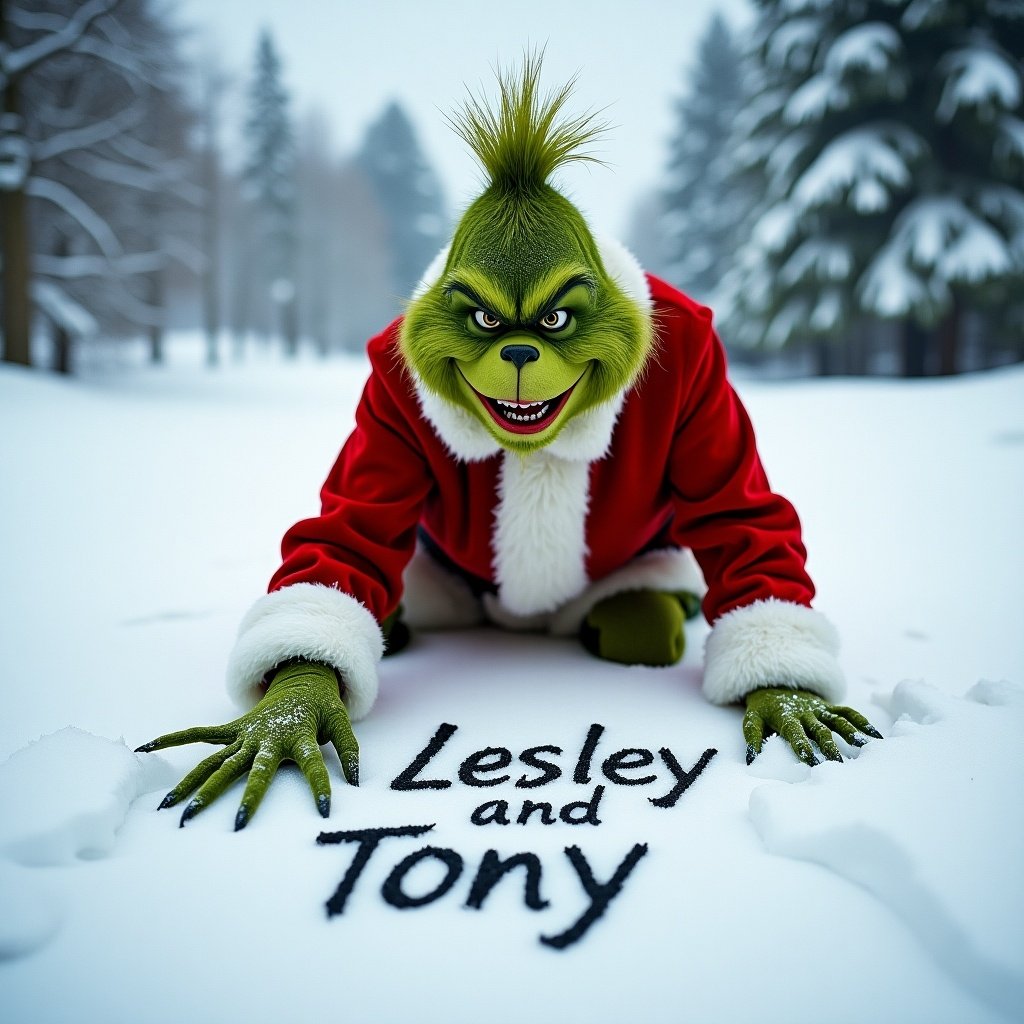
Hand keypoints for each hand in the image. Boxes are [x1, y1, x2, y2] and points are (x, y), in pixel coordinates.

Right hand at [136, 660, 358, 829]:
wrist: (302, 678)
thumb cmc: (322, 706)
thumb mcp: (341, 723)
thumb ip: (349, 750)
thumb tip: (357, 780)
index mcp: (300, 737)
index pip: (315, 765)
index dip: (321, 786)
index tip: (325, 810)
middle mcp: (268, 738)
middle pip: (254, 770)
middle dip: (245, 798)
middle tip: (235, 826)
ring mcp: (247, 734)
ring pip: (219, 762)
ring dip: (197, 784)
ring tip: (173, 809)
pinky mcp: (235, 729)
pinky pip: (202, 735)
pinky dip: (175, 739)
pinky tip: (147, 748)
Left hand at [743, 687, 882, 766]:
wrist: (773, 683)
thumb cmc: (762, 708)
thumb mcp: (752, 720)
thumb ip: (752, 739)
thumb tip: (751, 761)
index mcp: (786, 718)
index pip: (796, 734)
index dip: (804, 747)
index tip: (813, 762)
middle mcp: (806, 713)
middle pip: (820, 730)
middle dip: (830, 747)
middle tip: (840, 765)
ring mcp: (820, 709)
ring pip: (838, 721)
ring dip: (852, 733)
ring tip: (865, 748)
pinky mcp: (829, 707)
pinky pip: (847, 712)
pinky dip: (861, 722)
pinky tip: (875, 736)